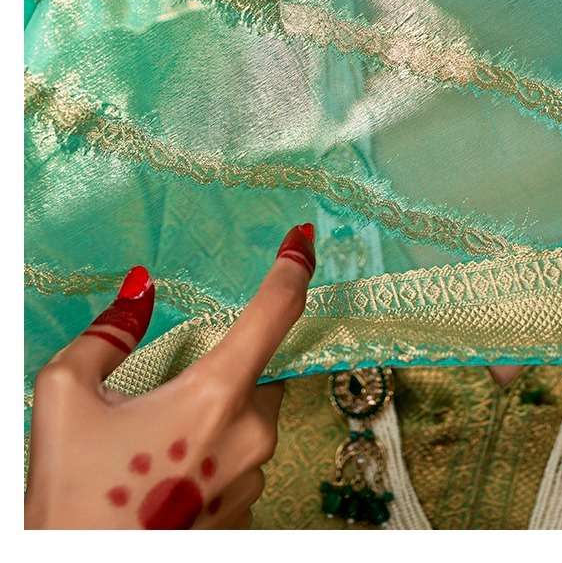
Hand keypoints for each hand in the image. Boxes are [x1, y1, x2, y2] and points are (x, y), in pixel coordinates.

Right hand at [24, 223, 315, 528]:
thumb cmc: (73, 496)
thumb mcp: (67, 397)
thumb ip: (108, 333)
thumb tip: (139, 289)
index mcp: (218, 394)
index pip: (277, 311)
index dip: (294, 267)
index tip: (303, 237)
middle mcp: (251, 435)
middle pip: (263, 370)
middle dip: (230, 363)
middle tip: (175, 382)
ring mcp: (252, 479)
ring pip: (253, 417)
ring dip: (220, 410)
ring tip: (157, 436)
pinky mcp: (245, 514)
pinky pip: (242, 460)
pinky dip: (215, 450)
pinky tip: (166, 469)